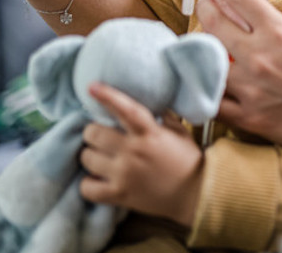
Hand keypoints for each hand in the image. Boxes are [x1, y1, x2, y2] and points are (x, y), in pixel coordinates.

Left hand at [79, 82, 203, 226]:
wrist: (194, 193)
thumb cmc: (187, 159)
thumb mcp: (178, 131)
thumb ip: (161, 115)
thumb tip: (147, 100)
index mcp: (150, 134)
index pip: (126, 110)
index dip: (108, 96)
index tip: (92, 87)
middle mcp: (134, 152)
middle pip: (94, 133)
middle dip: (94, 131)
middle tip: (101, 135)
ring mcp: (124, 175)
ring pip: (87, 158)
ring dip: (91, 155)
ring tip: (100, 156)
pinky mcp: (119, 195)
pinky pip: (87, 187)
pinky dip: (88, 183)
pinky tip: (97, 178)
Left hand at [195, 0, 281, 162]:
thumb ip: (281, 29)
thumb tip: (256, 20)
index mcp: (280, 33)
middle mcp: (260, 57)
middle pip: (214, 23)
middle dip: (206, 8)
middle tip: (205, 6)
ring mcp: (251, 89)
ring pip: (207, 61)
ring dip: (203, 49)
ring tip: (203, 45)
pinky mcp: (249, 117)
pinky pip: (213, 101)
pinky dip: (207, 89)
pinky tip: (206, 82)